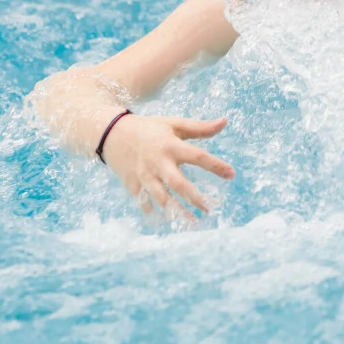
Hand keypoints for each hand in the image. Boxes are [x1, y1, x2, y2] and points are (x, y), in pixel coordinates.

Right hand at [103, 115, 233, 219]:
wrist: (112, 133)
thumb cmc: (149, 129)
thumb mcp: (174, 124)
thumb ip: (200, 127)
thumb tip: (225, 121)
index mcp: (171, 146)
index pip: (198, 157)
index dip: (216, 165)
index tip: (232, 174)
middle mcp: (158, 163)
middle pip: (178, 184)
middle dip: (194, 198)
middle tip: (210, 209)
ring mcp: (144, 176)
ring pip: (161, 198)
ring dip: (177, 211)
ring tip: (194, 222)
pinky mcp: (132, 185)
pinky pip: (144, 203)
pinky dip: (154, 213)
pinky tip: (167, 221)